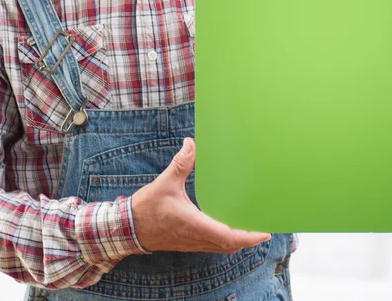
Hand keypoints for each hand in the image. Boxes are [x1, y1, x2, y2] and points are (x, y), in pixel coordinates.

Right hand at [131, 137, 270, 252]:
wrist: (128, 229)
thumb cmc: (147, 208)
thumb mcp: (165, 182)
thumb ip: (181, 163)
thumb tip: (191, 144)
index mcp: (194, 224)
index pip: (227, 236)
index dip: (247, 236)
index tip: (263, 233)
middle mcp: (195, 237)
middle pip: (229, 245)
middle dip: (248, 239)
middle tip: (262, 228)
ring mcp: (191, 243)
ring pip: (221, 247)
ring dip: (237, 240)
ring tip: (249, 227)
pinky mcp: (187, 243)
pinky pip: (212, 245)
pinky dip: (224, 240)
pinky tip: (226, 227)